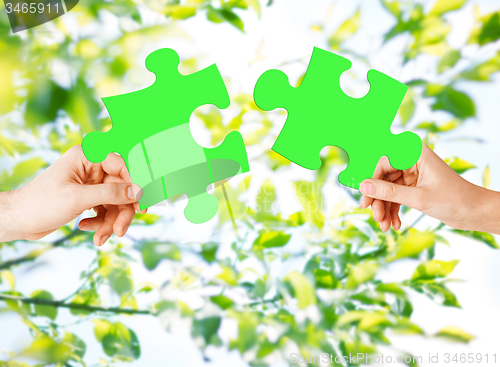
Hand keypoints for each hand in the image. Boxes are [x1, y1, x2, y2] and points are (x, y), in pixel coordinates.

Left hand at [1, 145, 142, 245]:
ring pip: (115, 202)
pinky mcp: (88, 198)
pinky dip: (100, 222)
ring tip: (100, 238)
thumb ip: (111, 193)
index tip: (142, 202)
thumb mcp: (78, 198)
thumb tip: (138, 191)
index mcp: (87, 157)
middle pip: (121, 189)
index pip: (121, 166)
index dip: (134, 184)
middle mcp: (91, 168)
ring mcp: (90, 184)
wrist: (19, 220)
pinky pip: (105, 210)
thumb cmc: (41, 204)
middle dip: (121, 212)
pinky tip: (85, 227)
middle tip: (120, 231)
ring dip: (110, 222)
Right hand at [359, 143, 499, 233]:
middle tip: (375, 217)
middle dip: (379, 201)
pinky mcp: (414, 187)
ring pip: (388, 190)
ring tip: (385, 226)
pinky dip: (393, 211)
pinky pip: (396, 197)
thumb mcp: (418, 198)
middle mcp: (412, 161)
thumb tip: (364, 187)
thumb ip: (389, 193)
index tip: (366, 201)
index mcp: (415, 154)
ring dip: (385, 209)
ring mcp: (412, 174)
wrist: (475, 213)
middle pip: (383, 179)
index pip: (383, 164)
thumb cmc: (455, 200)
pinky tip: (394, 224)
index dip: (372, 183)